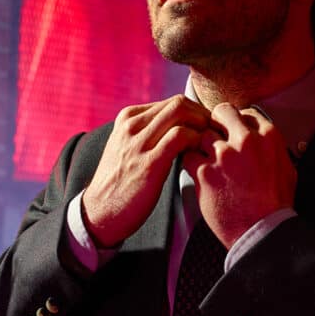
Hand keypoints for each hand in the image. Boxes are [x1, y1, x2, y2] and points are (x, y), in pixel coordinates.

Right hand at [83, 95, 215, 247]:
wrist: (99, 213)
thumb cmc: (120, 183)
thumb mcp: (127, 148)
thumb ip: (148, 133)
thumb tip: (180, 126)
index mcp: (128, 118)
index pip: (171, 102)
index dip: (196, 113)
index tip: (207, 130)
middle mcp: (131, 125)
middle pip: (178, 102)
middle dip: (203, 115)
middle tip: (214, 135)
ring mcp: (138, 143)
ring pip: (180, 112)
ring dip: (202, 125)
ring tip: (210, 144)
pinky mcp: (148, 163)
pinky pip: (180, 136)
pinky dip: (197, 140)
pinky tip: (201, 154)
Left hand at [183, 103, 296, 248]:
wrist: (262, 231)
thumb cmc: (275, 205)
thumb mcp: (287, 169)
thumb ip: (274, 149)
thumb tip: (265, 141)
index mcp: (268, 137)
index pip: (246, 113)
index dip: (236, 123)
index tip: (232, 132)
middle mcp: (246, 141)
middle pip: (222, 113)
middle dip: (216, 123)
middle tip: (214, 136)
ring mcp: (224, 155)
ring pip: (202, 134)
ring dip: (202, 146)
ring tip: (206, 160)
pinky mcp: (205, 172)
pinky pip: (187, 155)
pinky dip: (189, 163)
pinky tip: (197, 171)